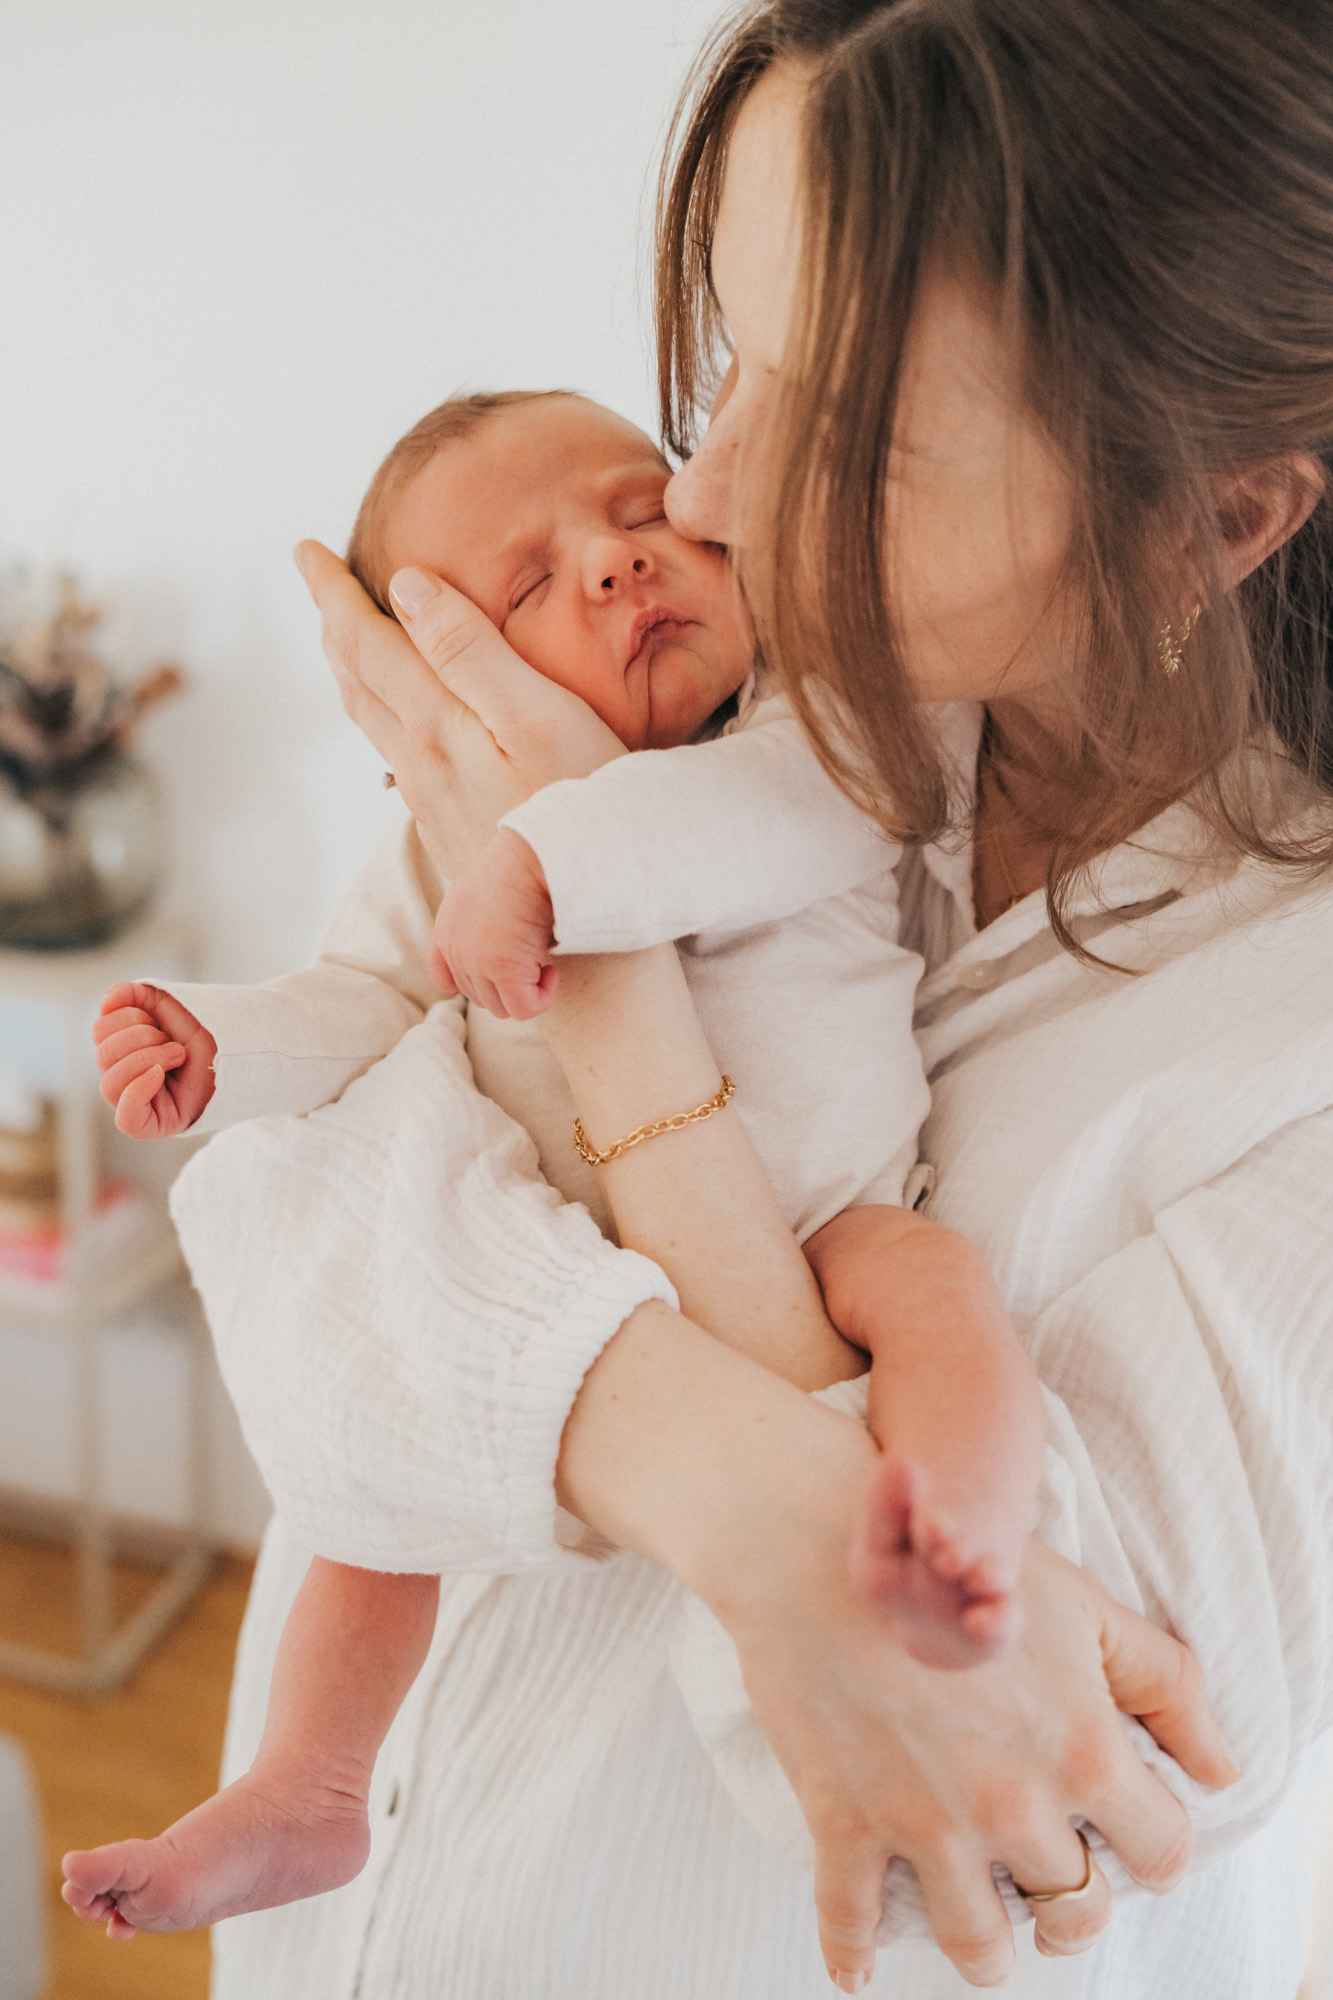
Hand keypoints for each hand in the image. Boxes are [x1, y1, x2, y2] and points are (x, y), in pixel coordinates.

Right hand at [93, 983, 216, 1136]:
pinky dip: (136, 1092)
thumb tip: (107, 1000)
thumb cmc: (204, 1030)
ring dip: (146, 1059)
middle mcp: (125, 1077)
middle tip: (173, 1041)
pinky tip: (158, 1074)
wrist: (241, 1046)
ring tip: (178, 1054)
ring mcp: (138, 1103)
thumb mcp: (165, 1003)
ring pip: (110, 1086)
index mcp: (122, 1049)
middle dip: (140, 1038)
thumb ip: (131, 995)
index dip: (125, 1017)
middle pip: (104, 1056)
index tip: (157, 1020)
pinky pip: (126, 1120)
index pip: (100, 1033)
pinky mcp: (154, 1124)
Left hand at [294, 543, 625, 875]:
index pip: (365, 641)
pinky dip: (382, 711)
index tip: (306, 550)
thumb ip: (471, 651)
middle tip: (318, 576)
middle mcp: (420, 763)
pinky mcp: (453, 830)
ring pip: (372, 719)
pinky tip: (401, 717)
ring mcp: (433, 802)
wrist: (581, 931)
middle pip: (357, 679)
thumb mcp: (538, 716)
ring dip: (353, 668)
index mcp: (435, 724)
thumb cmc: (581, 815)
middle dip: (335, 622)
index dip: (332, 592)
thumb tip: (406, 586)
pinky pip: (398, 752)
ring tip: (348, 635)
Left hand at [431, 829, 558, 1019]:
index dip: (479, 981)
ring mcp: (475, 962)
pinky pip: (524, 1009)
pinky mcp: (501, 968)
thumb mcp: (486, 894)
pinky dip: (542, 997)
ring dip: (526, 990)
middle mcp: (455, 949)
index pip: (446, 980)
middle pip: (479, 997)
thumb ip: (481, 923)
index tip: (506, 965)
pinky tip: (552, 970)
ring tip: (544, 960)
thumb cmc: (521, 866)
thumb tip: (509, 946)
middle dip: (509, 985)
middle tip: (534, 958)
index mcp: (447, 930)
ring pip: (501, 1007)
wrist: (533, 854)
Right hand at [731, 1529, 1235, 1988]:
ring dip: (986, 1945)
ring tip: (978, 1921)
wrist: (822, 1543)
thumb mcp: (1083, 1605)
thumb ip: (1164, 1681)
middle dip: (1071, 1906)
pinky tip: (860, 1966)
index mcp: (1080, 1752)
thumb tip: (1222, 1768)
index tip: (1130, 1839)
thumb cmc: (959, 1565)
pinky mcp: (844, 1824)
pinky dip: (852, 1956)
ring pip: (978, 1946)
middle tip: (1050, 1886)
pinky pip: (850, 1925)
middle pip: (1075, 1914)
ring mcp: (925, 1825)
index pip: (1162, 1854)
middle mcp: (1011, 1806)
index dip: (1154, 1849)